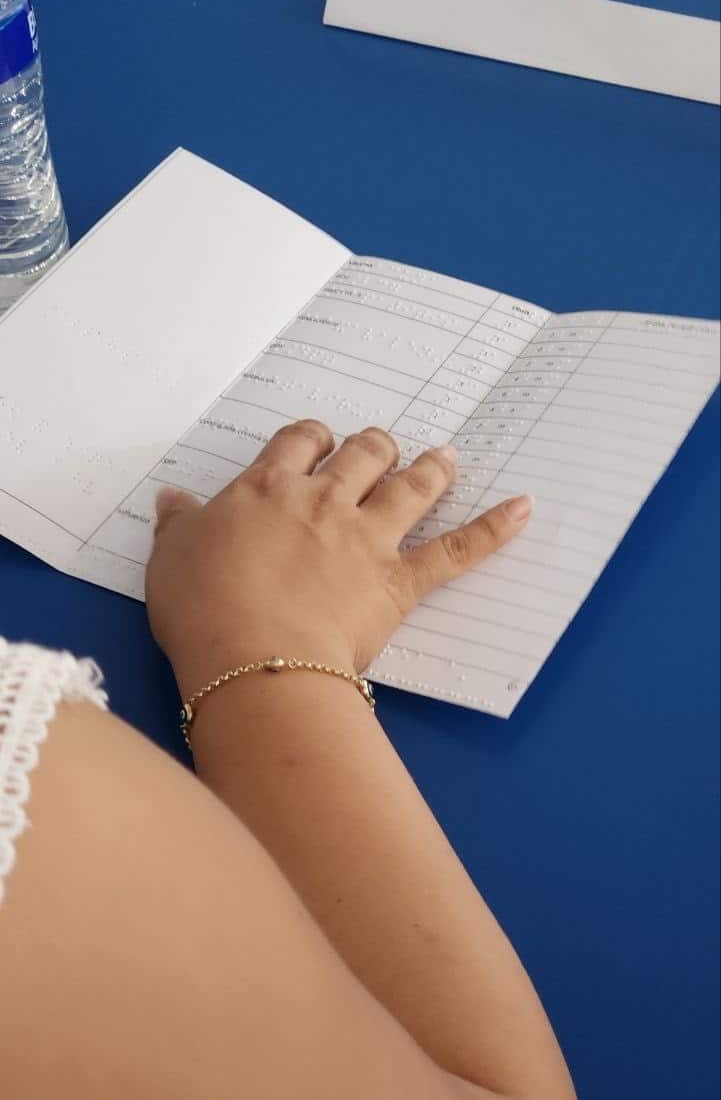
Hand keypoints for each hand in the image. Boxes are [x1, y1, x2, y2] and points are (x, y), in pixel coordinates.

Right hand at [146, 420, 532, 693]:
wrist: (253, 662)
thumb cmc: (204, 611)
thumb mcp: (170, 559)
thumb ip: (178, 525)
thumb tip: (173, 500)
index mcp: (268, 489)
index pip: (299, 442)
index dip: (314, 438)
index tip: (319, 443)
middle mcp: (324, 501)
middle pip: (363, 454)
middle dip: (375, 446)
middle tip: (382, 448)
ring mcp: (367, 537)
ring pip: (411, 486)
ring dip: (431, 468)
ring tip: (447, 456)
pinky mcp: (399, 580)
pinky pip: (456, 549)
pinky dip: (494, 528)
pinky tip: (523, 507)